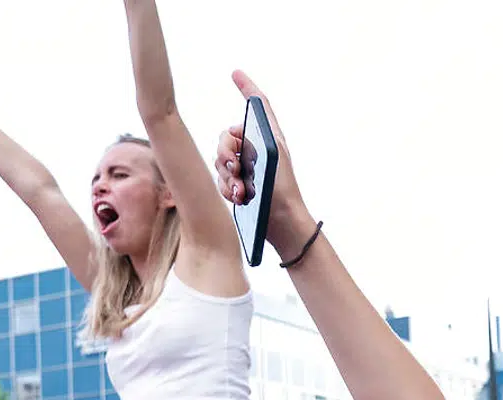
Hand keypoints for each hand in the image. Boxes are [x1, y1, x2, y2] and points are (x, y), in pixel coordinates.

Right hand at [214, 72, 314, 255]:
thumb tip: (234, 128)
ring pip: (220, 162)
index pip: (258, 107)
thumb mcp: (273, 155)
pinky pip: (221, 180)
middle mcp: (256, 151)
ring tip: (241, 190)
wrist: (283, 222)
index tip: (235, 74)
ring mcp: (246, 169)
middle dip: (224, 151)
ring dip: (227, 176)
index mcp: (267, 139)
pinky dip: (227, 188)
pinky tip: (238, 197)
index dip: (247, 88)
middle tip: (232, 165)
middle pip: (226, 138)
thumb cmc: (283, 189)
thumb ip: (257, 135)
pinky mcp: (238, 187)